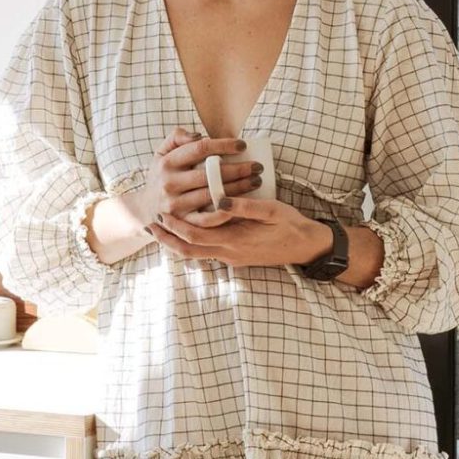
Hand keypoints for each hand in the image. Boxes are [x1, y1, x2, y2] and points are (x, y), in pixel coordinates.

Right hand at [132, 128, 263, 229]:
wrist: (144, 210)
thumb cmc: (161, 176)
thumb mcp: (161, 153)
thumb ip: (177, 137)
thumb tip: (199, 134)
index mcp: (167, 163)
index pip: (199, 149)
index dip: (223, 145)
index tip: (242, 145)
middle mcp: (169, 184)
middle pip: (210, 174)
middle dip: (238, 169)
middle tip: (257, 166)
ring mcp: (175, 206)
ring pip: (212, 196)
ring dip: (238, 189)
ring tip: (255, 182)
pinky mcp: (182, 224)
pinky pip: (208, 220)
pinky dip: (226, 213)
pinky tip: (242, 206)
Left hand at [149, 193, 331, 270]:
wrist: (307, 247)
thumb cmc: (290, 225)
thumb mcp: (271, 210)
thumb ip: (244, 206)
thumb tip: (218, 200)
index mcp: (234, 240)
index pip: (195, 236)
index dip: (175, 226)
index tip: (161, 213)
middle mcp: (229, 253)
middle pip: (188, 250)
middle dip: (167, 238)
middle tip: (151, 225)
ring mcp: (231, 258)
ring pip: (195, 254)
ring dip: (177, 242)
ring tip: (162, 230)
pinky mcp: (235, 257)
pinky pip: (206, 252)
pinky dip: (192, 243)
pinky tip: (186, 232)